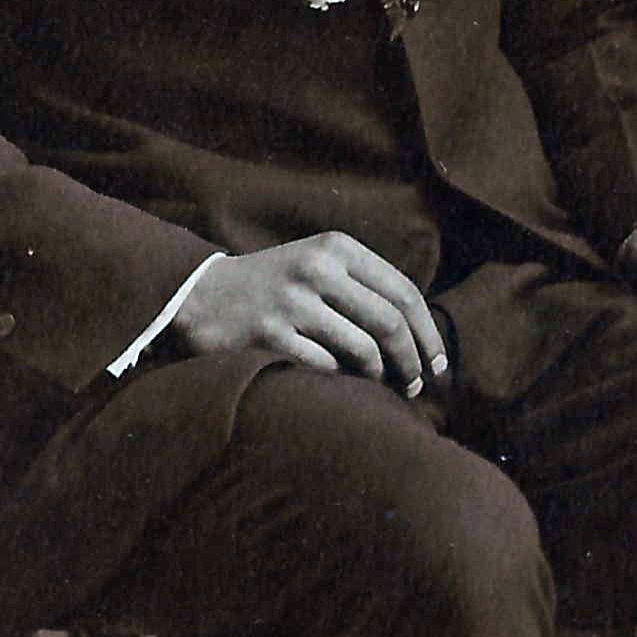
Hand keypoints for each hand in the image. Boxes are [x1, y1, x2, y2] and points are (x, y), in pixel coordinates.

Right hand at [168, 231, 451, 387]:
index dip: (429, 333)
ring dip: (381, 378)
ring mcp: (292, 302)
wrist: (198, 296)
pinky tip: (344, 387)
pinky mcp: (269, 335)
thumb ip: (364, 288)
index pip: (404, 292)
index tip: (439, 363)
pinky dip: (342, 382)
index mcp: (337, 248)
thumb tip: (420, 335)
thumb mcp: (318, 266)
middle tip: (417, 387)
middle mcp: (317, 270)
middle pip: (390, 323)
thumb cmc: (273, 287)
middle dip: (412, 361)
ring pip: (363, 349)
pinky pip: (326, 368)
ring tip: (383, 389)